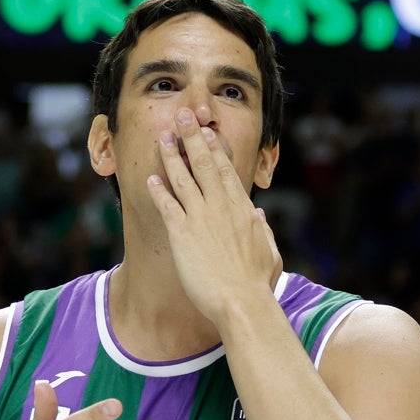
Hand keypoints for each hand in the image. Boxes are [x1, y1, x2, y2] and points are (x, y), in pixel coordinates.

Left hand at [147, 109, 281, 324]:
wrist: (242, 302)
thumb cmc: (257, 284)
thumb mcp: (269, 252)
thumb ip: (262, 231)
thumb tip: (258, 217)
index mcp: (242, 209)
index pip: (226, 171)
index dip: (215, 149)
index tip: (208, 133)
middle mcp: (221, 207)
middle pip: (204, 164)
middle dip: (192, 137)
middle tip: (183, 117)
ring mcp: (200, 218)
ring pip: (183, 179)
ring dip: (171, 156)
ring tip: (162, 137)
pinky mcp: (182, 234)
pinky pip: (167, 205)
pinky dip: (159, 190)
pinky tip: (150, 178)